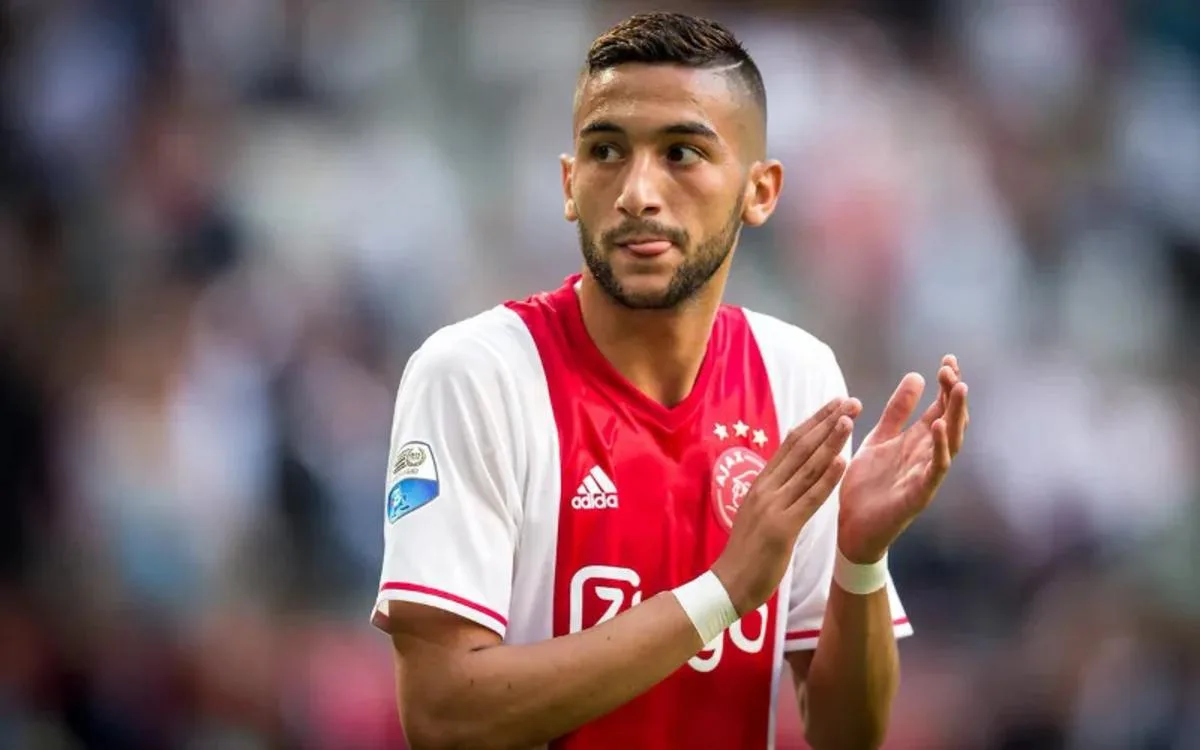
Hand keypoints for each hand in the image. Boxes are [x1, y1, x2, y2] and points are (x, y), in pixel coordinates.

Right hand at [712, 396, 861, 614]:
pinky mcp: (783, 528)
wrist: (729, 583)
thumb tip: (790, 473)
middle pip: (800, 447)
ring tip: (849, 419)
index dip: (814, 421)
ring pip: (807, 467)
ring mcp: (773, 506)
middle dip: (827, 422)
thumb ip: (774, 491)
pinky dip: (827, 479)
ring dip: (830, 442)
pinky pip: (809, 499)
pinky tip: (842, 461)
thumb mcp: (757, 512)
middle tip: (849, 401)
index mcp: (761, 483)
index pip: (790, 443)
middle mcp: (766, 488)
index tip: (834, 405)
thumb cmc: (746, 552)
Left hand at [838, 355, 969, 563]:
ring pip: (951, 441)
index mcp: (917, 441)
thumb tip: (917, 376)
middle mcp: (927, 455)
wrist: (851, 527)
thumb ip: (897, 411)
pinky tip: (938, 426)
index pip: (940, 407)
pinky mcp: (919, 495)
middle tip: (952, 369)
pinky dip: (940, 448)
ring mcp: (926, 475)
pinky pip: (935, 469)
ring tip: (958, 389)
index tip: (948, 359)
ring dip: (955, 415)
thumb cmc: (867, 484)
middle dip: (954, 395)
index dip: (947, 384)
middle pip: (951, 420)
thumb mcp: (879, 438)